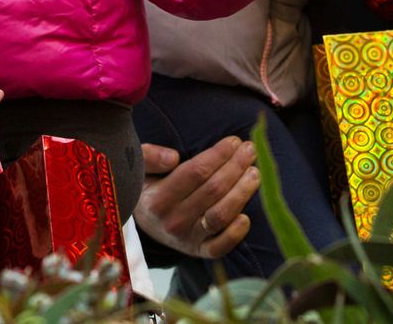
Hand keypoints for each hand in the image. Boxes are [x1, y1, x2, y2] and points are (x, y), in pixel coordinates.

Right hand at [134, 138, 259, 259]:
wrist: (143, 223)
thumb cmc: (147, 188)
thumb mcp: (138, 169)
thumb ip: (149, 157)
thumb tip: (173, 157)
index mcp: (157, 199)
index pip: (195, 173)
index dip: (218, 155)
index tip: (234, 141)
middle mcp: (172, 221)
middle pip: (212, 190)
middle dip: (235, 167)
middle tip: (250, 150)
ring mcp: (186, 239)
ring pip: (220, 216)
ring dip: (241, 193)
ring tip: (254, 173)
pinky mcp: (198, 251)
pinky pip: (219, 247)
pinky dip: (235, 234)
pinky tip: (247, 217)